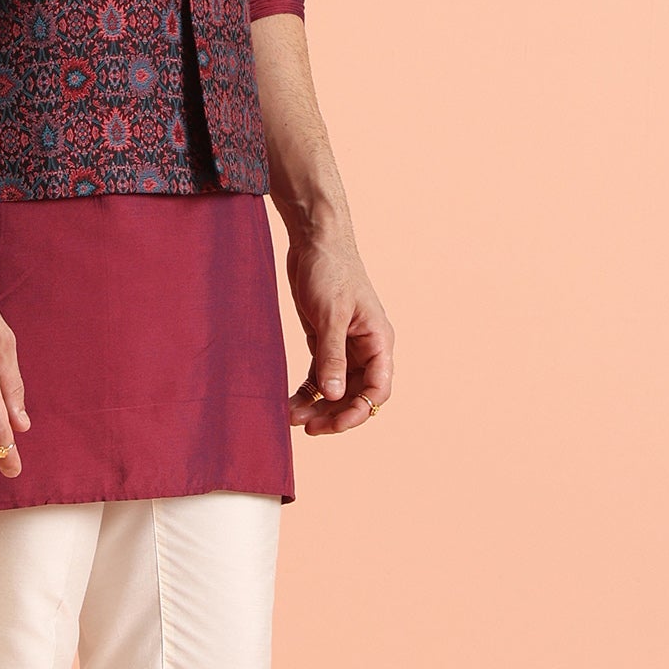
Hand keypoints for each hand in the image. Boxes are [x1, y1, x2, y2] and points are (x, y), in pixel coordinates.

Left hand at [284, 226, 392, 436]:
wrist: (315, 240)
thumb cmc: (331, 270)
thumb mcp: (331, 315)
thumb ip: (332, 356)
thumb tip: (332, 395)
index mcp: (378, 342)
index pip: (378, 389)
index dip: (358, 411)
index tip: (332, 422)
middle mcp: (366, 348)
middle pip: (356, 395)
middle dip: (334, 414)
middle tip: (307, 428)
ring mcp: (345, 347)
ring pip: (336, 389)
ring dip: (318, 406)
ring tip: (291, 418)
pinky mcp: (324, 341)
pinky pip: (320, 376)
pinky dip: (307, 392)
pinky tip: (290, 404)